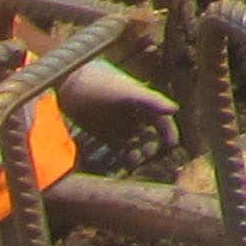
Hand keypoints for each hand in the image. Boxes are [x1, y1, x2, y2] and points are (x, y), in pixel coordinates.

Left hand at [55, 59, 181, 153]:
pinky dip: (122, 157)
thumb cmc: (100, 82)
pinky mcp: (103, 134)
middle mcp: (133, 114)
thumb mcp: (128, 90)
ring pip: (134, 144)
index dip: (168, 132)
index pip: (161, 120)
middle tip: (146, 155)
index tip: (172, 145)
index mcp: (143, 102)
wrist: (69, 82)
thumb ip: (152, 99)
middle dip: (150, 146)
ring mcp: (118, 124)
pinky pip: (118, 149)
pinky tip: (123, 164)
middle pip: (149, 135)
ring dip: (137, 154)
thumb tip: (176, 109)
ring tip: (133, 160)